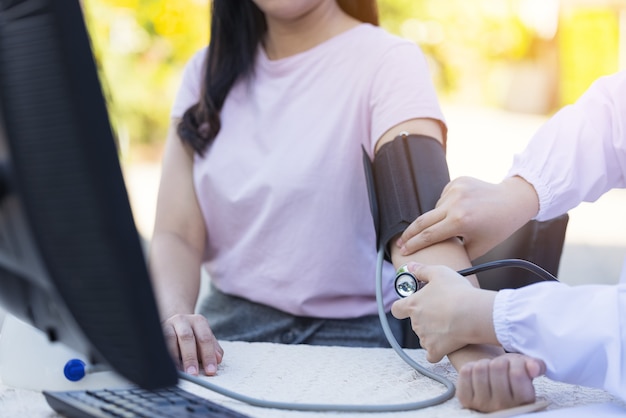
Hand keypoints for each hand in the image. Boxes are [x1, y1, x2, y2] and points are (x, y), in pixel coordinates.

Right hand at [162, 313, 223, 375]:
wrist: (174, 324)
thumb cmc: (193, 335)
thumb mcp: (204, 339)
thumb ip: (213, 349)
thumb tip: (218, 359)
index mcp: (198, 321)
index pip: (205, 338)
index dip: (208, 355)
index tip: (210, 371)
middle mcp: (182, 320)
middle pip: (186, 337)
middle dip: (190, 357)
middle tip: (193, 374)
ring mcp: (167, 325)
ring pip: (169, 340)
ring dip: (174, 358)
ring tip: (178, 372)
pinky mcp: (156, 332)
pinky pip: (159, 344)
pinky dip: (163, 355)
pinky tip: (166, 366)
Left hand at [391, 262, 496, 361]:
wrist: (472, 314)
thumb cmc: (456, 292)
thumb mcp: (439, 272)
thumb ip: (422, 270)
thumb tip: (411, 267)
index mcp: (412, 305)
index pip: (397, 309)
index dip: (402, 307)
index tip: (411, 305)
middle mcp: (415, 323)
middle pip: (415, 322)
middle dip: (426, 318)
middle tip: (443, 311)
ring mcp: (424, 338)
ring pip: (425, 337)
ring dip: (433, 333)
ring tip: (450, 324)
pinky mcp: (436, 350)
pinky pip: (432, 354)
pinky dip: (438, 350)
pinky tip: (448, 344)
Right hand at [396, 176, 538, 259]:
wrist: (513, 200)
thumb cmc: (498, 227)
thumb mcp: (478, 246)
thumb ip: (456, 251)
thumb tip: (437, 257)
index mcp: (460, 221)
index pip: (429, 235)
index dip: (414, 245)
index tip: (402, 250)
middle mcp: (455, 203)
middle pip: (423, 221)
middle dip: (410, 233)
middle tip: (401, 242)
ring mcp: (455, 190)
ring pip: (435, 209)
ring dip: (438, 218)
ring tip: (458, 222)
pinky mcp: (457, 181)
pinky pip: (443, 198)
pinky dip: (447, 206)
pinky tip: (462, 208)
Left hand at [456, 353, 545, 411]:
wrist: (491, 383)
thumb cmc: (511, 374)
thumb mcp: (527, 368)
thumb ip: (536, 366)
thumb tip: (534, 367)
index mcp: (524, 401)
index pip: (517, 374)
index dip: (515, 362)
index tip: (513, 365)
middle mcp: (503, 407)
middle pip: (497, 368)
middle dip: (499, 362)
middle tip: (500, 366)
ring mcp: (483, 405)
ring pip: (480, 369)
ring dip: (484, 363)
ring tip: (489, 370)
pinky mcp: (466, 400)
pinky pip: (465, 372)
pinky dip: (471, 366)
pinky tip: (477, 375)